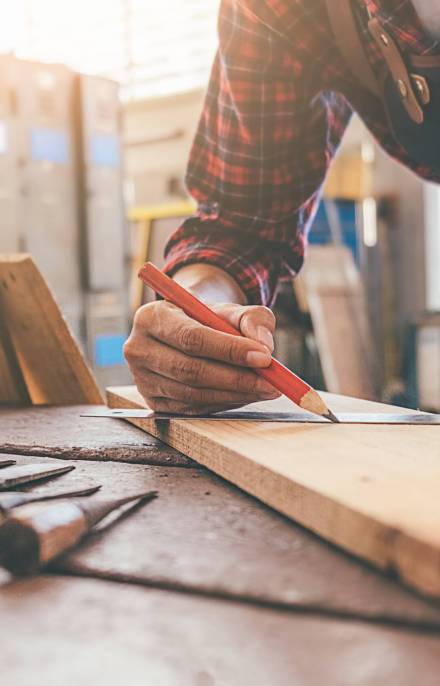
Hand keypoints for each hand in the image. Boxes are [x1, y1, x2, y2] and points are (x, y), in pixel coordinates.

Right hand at [124, 301, 280, 414]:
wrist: (185, 329)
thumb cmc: (208, 317)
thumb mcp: (231, 308)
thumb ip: (252, 319)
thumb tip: (264, 346)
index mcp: (151, 317)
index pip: (192, 338)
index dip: (229, 350)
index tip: (264, 358)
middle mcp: (139, 349)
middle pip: (190, 370)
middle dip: (236, 379)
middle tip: (271, 383)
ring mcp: (142, 379)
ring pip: (193, 394)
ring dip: (234, 395)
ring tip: (264, 389)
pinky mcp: (152, 402)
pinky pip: (192, 408)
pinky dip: (222, 404)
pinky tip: (243, 395)